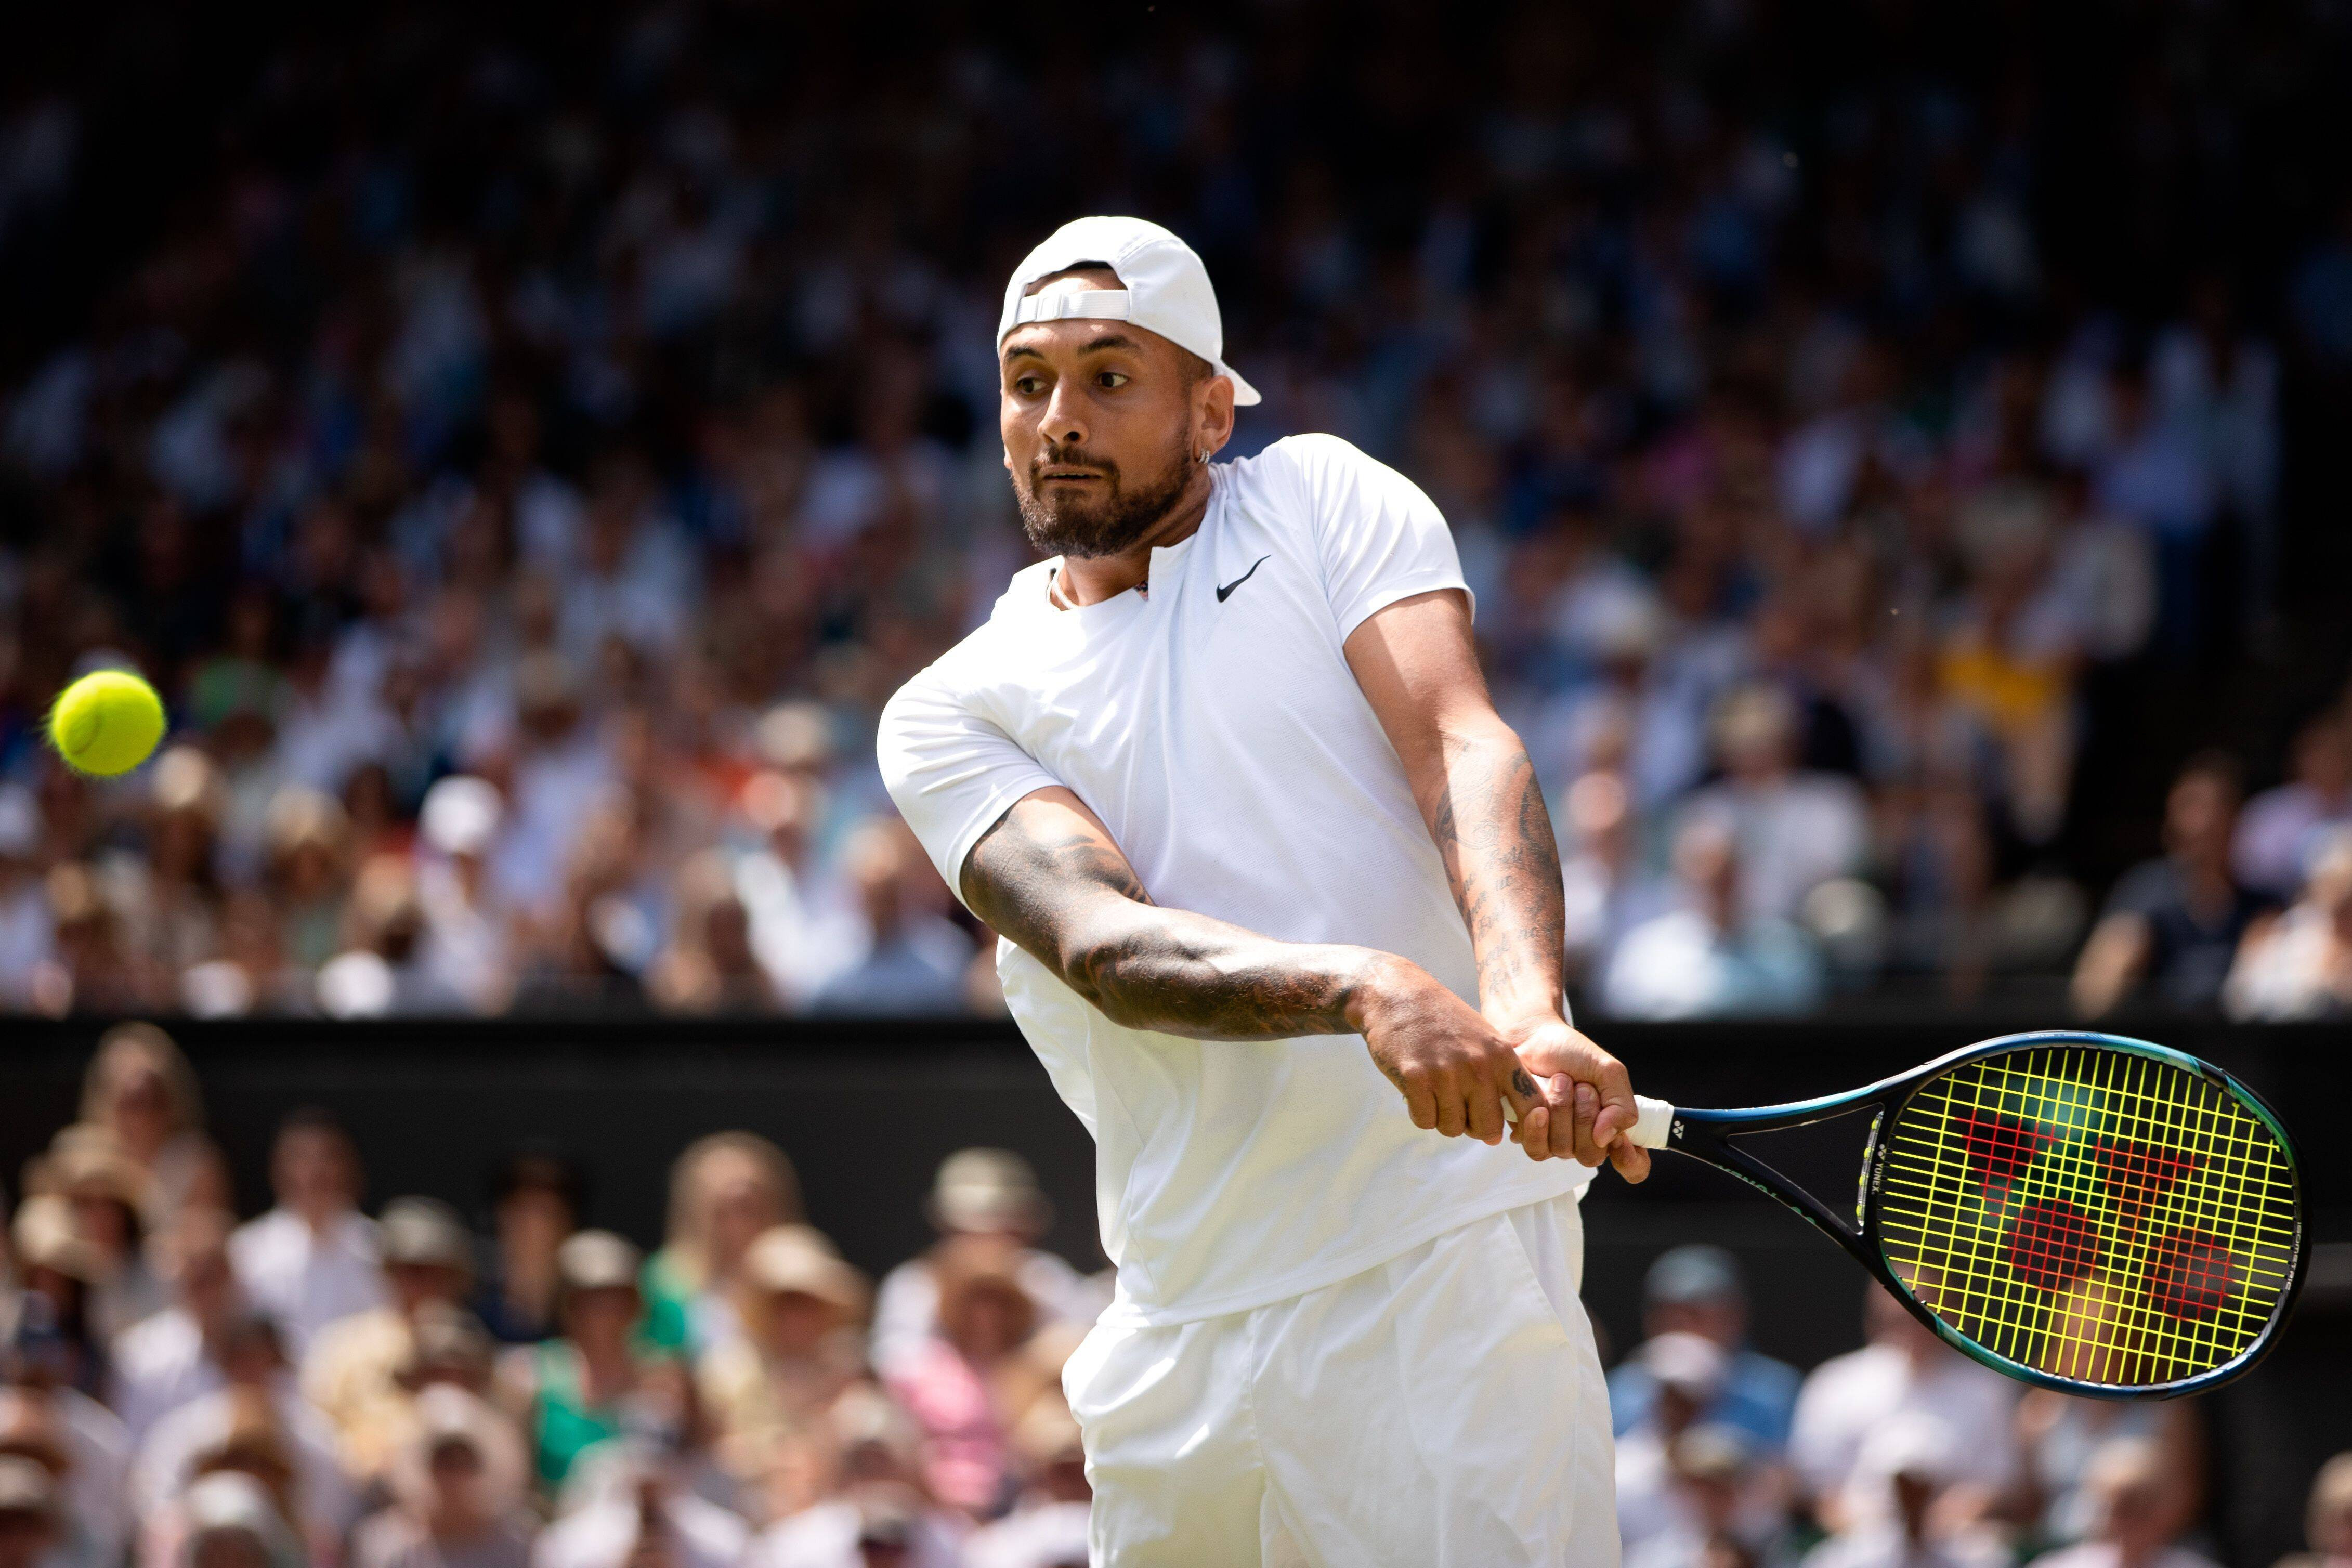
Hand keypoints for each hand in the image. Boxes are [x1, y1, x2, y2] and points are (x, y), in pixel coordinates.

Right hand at [1350, 956, 1535, 1144]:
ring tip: (1434, 1093)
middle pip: (1488, 1128)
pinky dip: (1420, 1113)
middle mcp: (1478, 1065)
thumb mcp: (1482, 1039)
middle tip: (1458, 1107)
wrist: (1396, 994)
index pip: (1531, 1105)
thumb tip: (1496, 1137)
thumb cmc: (1442, 1020)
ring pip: (1453, 1128)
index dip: (1524, 1125)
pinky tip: (1416, 1091)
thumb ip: (1497, 1081)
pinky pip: (1425, 1121)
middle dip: (1472, 1127)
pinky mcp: (1415, 1078)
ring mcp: (1446, 1073)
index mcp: (1501, 1055)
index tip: (1506, 1124)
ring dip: (1442, 1118)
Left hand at [1504, 1016, 1649, 1180]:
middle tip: (1582, 1087)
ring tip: (1560, 1082)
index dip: (1631, 1162)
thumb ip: (1621, 1106)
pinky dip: (1539, 1122)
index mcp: (1613, 1126)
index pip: (1633, 1165)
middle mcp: (1587, 1140)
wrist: (1533, 1038)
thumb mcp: (1609, 1072)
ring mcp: (1558, 1141)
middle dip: (1586, 1117)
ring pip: (1564, 1150)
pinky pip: (1537, 1148)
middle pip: (1592, 1156)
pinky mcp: (1532, 1138)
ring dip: (1563, 1111)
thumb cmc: (1573, 1054)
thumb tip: (1606, 1139)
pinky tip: (1539, 1104)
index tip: (1621, 1143)